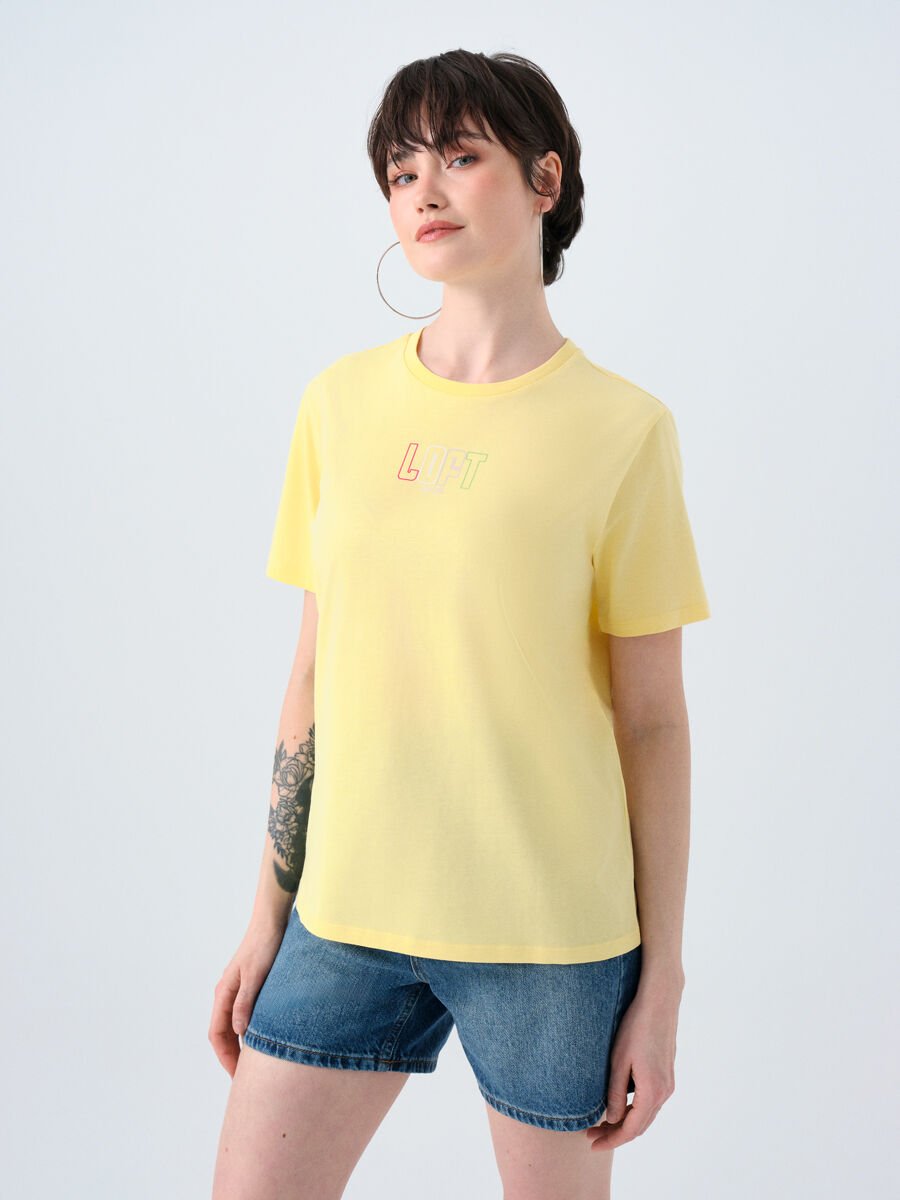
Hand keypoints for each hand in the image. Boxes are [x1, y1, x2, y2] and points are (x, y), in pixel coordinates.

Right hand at [208, 921, 285, 1077]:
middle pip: (223, 1033)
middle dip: (231, 1056)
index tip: (238, 1076)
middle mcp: (227, 993)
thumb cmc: (264, 946)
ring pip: (233, 1025)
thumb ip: (246, 1002)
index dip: (226, 1057)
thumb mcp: (255, 976)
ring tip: (254, 1063)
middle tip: (246, 1077)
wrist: (271, 921)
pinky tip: (262, 1037)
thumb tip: (238, 1031)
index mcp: (224, 993)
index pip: (217, 1034)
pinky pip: (243, 1014)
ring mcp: (237, 989)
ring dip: (239, 1044)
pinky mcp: (249, 985)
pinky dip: (248, 1030)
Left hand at [584, 985, 678, 1151]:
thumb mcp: (619, 1061)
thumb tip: (613, 1120)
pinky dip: (635, 1111)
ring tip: (601, 1123)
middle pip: (640, 1126)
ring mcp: (668, 1084)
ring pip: (646, 1115)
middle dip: (615, 1134)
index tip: (592, 1144)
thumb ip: (616, 1093)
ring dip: (625, 1123)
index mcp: (653, 1092)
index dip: (611, 1140)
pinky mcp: (667, 1074)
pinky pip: (650, 1102)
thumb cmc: (635, 1028)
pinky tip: (619, 1105)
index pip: (631, 1129)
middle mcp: (665, 1092)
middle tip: (591, 1135)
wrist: (659, 1002)